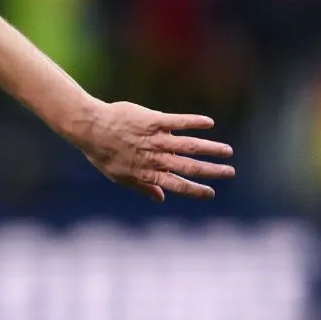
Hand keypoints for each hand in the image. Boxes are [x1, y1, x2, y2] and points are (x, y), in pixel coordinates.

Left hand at [72, 101, 235, 201]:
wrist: (91, 127)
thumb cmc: (103, 153)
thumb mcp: (119, 177)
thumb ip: (143, 188)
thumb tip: (161, 199)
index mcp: (148, 173)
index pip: (177, 185)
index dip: (196, 190)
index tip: (211, 193)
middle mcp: (155, 157)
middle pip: (189, 166)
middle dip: (211, 171)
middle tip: (230, 172)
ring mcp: (156, 139)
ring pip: (189, 145)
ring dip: (210, 149)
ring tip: (227, 151)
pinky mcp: (154, 120)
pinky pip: (178, 121)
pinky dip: (194, 122)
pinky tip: (209, 123)